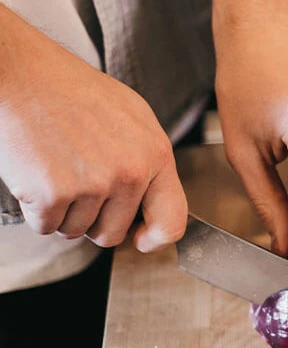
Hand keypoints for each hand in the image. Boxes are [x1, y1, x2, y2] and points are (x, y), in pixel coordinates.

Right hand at [0, 6, 186, 251]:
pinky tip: (36, 175)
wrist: (21, 73)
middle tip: (77, 183)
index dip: (154, 239)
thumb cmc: (71, 91)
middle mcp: (131, 173)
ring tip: (57, 169)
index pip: (172, 222)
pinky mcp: (53, 194)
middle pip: (114, 233)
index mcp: (156, 154)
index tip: (140, 239)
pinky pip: (46, 226)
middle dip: (94, 219)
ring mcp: (93, 185)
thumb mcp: (132, 118)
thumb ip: (148, 161)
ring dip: (63, 211)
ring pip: (77, 230)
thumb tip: (153, 206)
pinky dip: (37, 210)